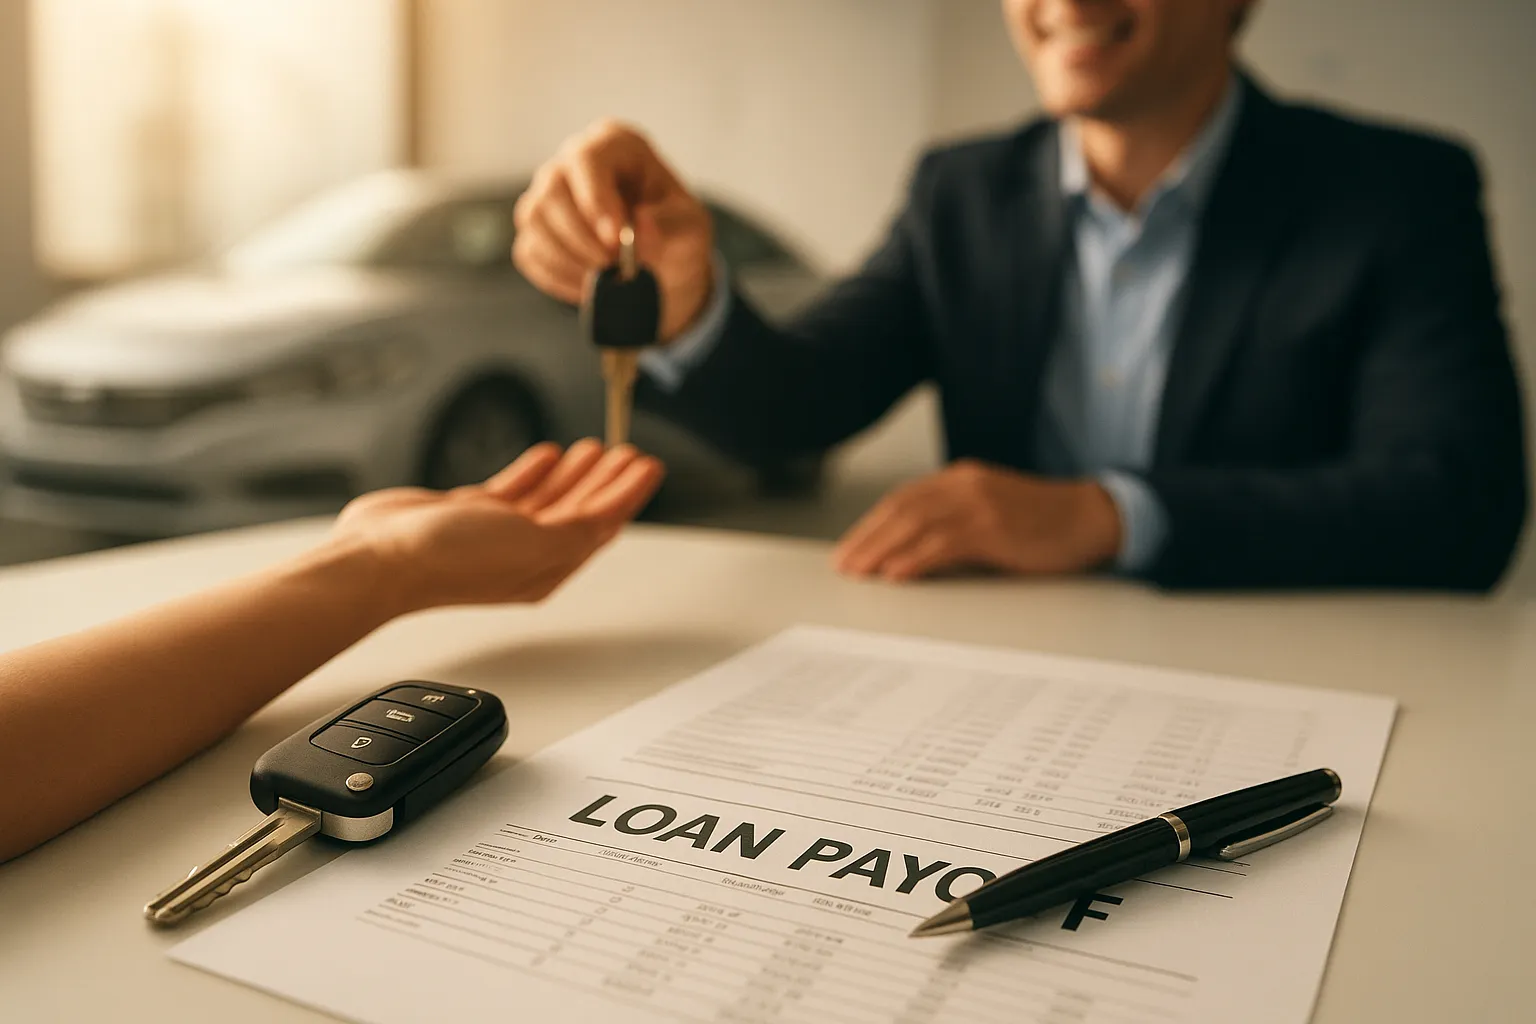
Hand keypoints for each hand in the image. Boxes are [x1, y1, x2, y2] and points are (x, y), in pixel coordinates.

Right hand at [333, 440, 663, 615]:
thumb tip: (609, 519)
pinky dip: (534, 470)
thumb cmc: (449, 560)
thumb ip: (577, 532)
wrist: (381, 558)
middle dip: (607, 480)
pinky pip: (514, 489)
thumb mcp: (534, 546)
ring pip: (549, 497)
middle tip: (630, 453)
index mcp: (547, 567)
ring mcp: (496, 533)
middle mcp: (525, 553)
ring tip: (596, 449)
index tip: (648, 466)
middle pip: (580, 510)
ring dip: (575, 473)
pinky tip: (547, 455)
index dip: (628, 494)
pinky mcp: (468, 514)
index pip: (601, 525)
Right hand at [512, 119, 714, 340]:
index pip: (588, 159)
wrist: (662, 265)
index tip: (615, 240)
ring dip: (569, 259)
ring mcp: (547, 194)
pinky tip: (588, 286)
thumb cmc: (675, 232)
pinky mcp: (535, 229)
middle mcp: (572, 162)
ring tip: (604, 280)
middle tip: (613, 268)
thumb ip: (670, 225)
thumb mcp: (690, 228)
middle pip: (552, 190)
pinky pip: (529, 250)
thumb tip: (642, 226)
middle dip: (582, 238)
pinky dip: (558, 276)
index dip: (596, 201)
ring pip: (534, 219)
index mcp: (615, 145)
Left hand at [832, 460, 1122, 581]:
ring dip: (881, 550)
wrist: (1093, 516)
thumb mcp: (992, 513)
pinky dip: (915, 558)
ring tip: (859, 572)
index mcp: (961, 479)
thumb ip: (955, 523)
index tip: (850, 548)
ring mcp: (979, 504)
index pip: (903, 500)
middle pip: (901, 509)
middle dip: (867, 538)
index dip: (872, 525)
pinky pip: (944, 543)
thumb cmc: (1044, 522)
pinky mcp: (994, 527)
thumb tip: (910, 554)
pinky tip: (896, 573)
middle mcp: (964, 485)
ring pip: (915, 524)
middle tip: (843, 565)